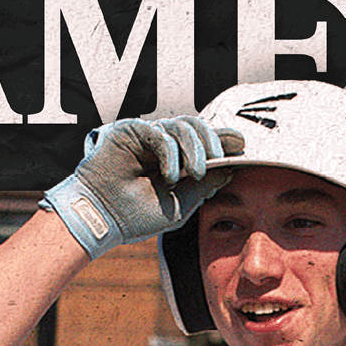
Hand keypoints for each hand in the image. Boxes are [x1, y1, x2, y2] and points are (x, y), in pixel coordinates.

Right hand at [40, 116, 243, 259]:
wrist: (102, 218)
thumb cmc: (135, 216)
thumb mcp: (179, 205)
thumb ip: (203, 187)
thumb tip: (230, 170)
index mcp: (174, 162)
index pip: (202, 145)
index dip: (222, 142)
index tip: (243, 145)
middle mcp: (162, 146)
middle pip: (196, 129)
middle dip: (213, 142)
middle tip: (222, 158)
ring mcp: (147, 137)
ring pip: (182, 127)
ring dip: (194, 150)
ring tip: (195, 173)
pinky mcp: (131, 131)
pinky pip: (160, 133)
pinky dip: (170, 153)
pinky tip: (169, 176)